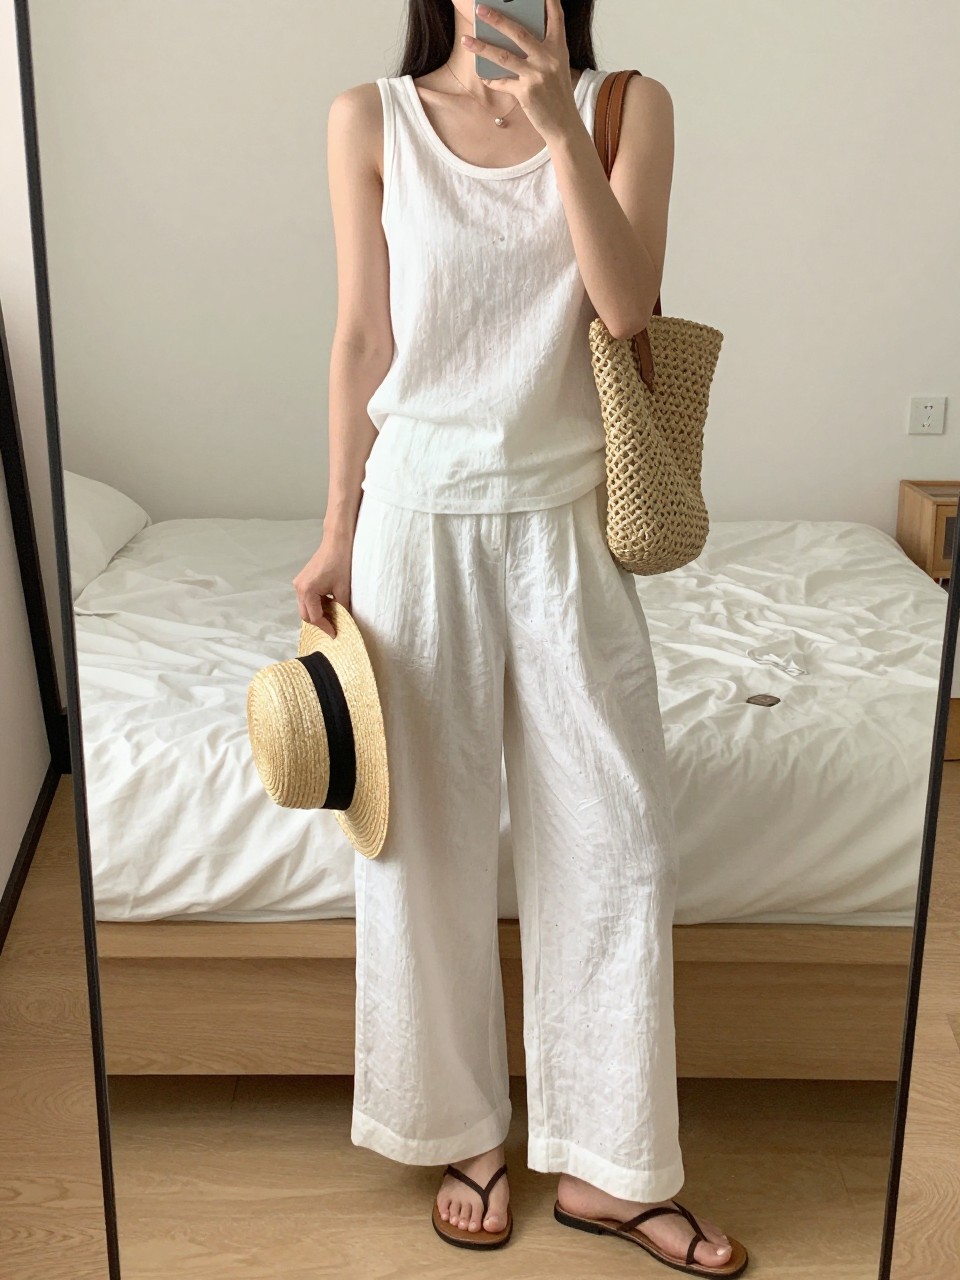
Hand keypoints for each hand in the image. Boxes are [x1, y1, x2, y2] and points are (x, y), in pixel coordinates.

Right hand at [292, 535, 352, 637]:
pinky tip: (330, 604)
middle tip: (334, 628)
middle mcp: (299, 588)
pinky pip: (307, 599)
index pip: (315, 617)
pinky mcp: (302, 580)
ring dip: (318, 613)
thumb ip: (342, 608)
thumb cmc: (340, 562)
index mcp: (307, 591)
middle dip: (320, 623)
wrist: (336, 542)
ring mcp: (299, 583)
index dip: (326, 627)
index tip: (336, 634)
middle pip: (306, 615)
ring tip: (334, 616)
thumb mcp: (344, 589)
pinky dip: (316, 604)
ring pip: (306, 608)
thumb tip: (343, 622)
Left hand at [463, 0, 577, 140]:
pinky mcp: (526, 93)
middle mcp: (548, 59)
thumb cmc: (558, 94)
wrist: (564, 124)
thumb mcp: (557, 68)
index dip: (550, 2)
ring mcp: (536, 75)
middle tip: (480, 10)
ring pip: (503, 56)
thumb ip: (542, 51)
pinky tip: (483, 76)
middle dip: (497, 19)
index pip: (556, 18)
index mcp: (559, 49)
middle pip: (519, 33)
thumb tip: (513, 39)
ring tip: (466, 39)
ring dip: (482, 47)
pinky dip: (491, 79)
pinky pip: (502, 82)